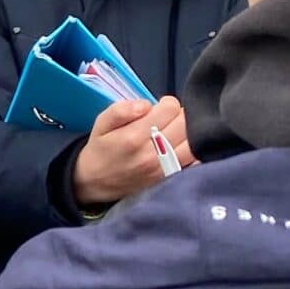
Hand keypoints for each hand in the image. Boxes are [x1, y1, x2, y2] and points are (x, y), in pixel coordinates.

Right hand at [71, 94, 193, 208]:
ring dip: (186, 133)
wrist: (94, 184)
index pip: (171, 107)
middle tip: (165, 121)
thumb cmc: (100, 150)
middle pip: (185, 122)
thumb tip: (146, 105)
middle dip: (177, 116)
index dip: (165, 104)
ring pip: (193, 141)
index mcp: (134, 137)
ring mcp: (164, 169)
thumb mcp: (101, 124)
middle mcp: (153, 154)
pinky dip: (191, 150)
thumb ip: (121, 109)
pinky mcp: (170, 179)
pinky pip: (195, 160)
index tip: (156, 110)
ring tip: (173, 134)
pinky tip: (178, 148)